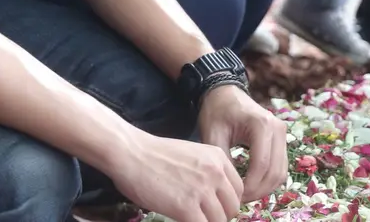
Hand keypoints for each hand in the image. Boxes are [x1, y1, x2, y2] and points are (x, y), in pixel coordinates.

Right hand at [109, 130, 243, 221]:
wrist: (131, 153)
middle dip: (220, 216)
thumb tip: (214, 197)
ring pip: (220, 220)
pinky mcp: (185, 207)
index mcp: (219, 158)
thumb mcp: (193, 156)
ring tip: (194, 220)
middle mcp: (216, 173)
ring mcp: (202, 190)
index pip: (238, 190)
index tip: (216, 209)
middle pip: (232, 207)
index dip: (227, 203)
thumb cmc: (155, 155)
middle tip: (204, 218)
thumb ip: (207, 173)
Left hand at [198, 86, 288, 202]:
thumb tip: (230, 187)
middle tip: (238, 200)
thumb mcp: (213, 134)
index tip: (235, 197)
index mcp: (262, 124)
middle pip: (276, 171)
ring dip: (265, 188)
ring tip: (244, 195)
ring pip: (281, 172)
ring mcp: (282, 134)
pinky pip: (280, 167)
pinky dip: (268, 180)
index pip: (262, 164)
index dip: (250, 186)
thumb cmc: (217, 111)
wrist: (225, 93)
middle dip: (258, 191)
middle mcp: (278, 129)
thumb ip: (222, 160)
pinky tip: (251, 185)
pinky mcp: (281, 140)